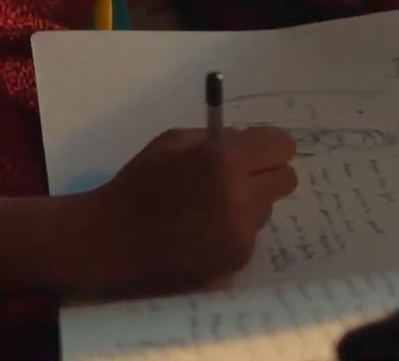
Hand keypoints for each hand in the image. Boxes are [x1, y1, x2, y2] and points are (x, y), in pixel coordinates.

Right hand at [88, 127, 297, 294]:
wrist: (112, 241)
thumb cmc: (136, 185)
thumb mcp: (168, 144)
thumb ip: (211, 139)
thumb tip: (243, 142)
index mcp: (223, 161)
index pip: (280, 146)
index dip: (268, 146)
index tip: (254, 150)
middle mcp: (242, 197)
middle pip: (286, 179)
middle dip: (265, 174)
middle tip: (237, 178)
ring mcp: (242, 233)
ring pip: (266, 208)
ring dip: (248, 204)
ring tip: (209, 209)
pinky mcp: (238, 259)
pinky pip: (249, 235)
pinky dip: (233, 230)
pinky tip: (202, 233)